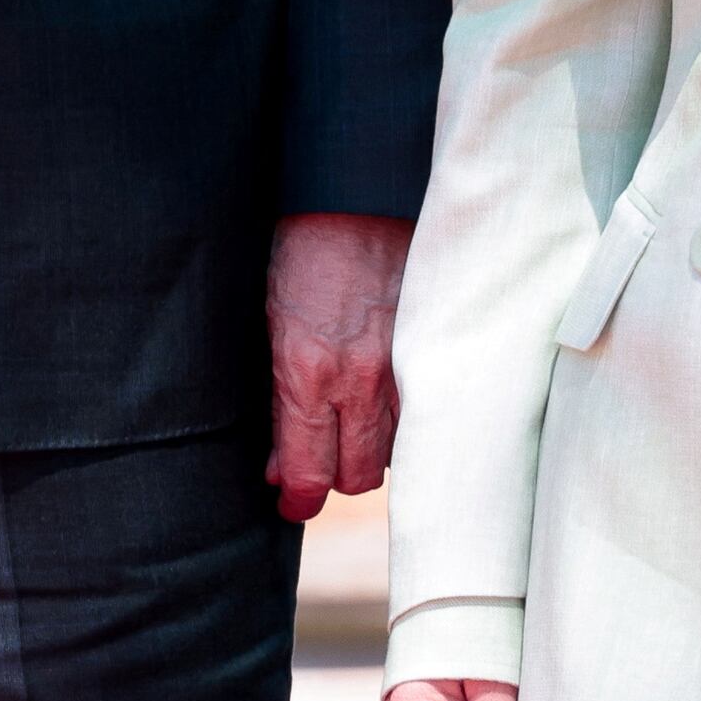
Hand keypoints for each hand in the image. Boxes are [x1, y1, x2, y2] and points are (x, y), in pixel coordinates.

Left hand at [265, 211, 409, 520]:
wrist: (357, 197)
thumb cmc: (301, 252)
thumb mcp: (270, 323)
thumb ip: (279, 400)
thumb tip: (280, 463)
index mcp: (305, 372)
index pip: (308, 474)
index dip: (297, 501)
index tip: (290, 503)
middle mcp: (357, 382)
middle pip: (356, 478)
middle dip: (332, 479)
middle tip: (317, 462)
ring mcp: (400, 371)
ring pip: (393, 454)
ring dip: (369, 450)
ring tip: (349, 426)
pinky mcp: (430, 355)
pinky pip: (421, 418)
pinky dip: (402, 423)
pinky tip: (383, 402)